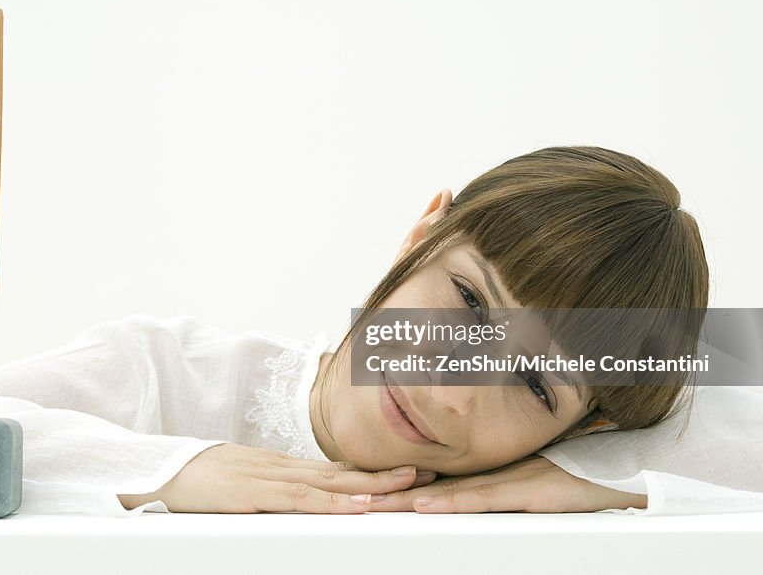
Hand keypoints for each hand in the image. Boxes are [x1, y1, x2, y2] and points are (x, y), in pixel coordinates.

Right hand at [117, 443, 437, 512]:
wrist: (160, 468)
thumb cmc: (201, 479)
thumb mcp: (244, 482)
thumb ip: (275, 490)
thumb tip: (308, 499)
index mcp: (282, 469)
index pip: (338, 472)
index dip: (375, 474)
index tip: (410, 474)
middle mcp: (283, 470)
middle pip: (343, 475)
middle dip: (386, 477)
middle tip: (429, 475)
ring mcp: (269, 480)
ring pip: (329, 486)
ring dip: (370, 488)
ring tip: (407, 490)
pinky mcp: (252, 496)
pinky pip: (298, 500)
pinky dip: (330, 503)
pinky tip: (354, 506)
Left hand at [367, 455, 648, 512]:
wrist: (624, 473)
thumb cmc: (579, 479)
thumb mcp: (530, 488)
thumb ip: (498, 492)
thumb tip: (460, 502)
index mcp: (488, 470)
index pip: (433, 477)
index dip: (397, 482)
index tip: (362, 489)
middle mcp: (492, 471)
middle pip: (431, 482)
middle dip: (389, 491)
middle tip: (351, 498)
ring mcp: (508, 479)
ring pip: (447, 491)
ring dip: (406, 498)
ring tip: (372, 504)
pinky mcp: (528, 492)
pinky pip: (483, 500)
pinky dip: (451, 503)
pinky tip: (424, 505)